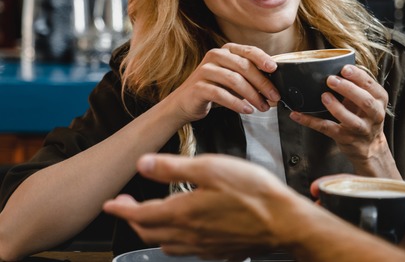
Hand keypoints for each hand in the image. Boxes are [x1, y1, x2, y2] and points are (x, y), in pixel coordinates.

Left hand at [103, 153, 311, 259]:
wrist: (284, 223)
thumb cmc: (254, 193)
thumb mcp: (212, 168)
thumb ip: (174, 167)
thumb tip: (143, 163)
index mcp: (182, 212)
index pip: (139, 214)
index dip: (121, 208)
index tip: (110, 204)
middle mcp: (188, 235)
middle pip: (149, 232)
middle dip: (133, 219)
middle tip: (127, 206)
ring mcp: (204, 247)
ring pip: (167, 244)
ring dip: (153, 231)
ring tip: (153, 218)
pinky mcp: (219, 252)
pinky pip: (188, 250)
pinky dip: (176, 240)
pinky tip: (186, 231)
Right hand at [164, 43, 279, 123]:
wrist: (185, 103)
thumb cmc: (214, 89)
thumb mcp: (234, 79)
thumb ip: (251, 77)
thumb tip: (275, 86)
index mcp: (226, 50)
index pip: (248, 51)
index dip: (263, 58)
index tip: (274, 69)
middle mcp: (215, 56)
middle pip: (244, 66)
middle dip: (262, 83)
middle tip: (274, 96)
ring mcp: (205, 70)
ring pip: (234, 80)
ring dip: (252, 95)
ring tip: (262, 107)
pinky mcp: (198, 87)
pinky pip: (221, 94)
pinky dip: (237, 103)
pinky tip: (247, 110)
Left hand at [290, 65, 396, 176]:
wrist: (370, 146)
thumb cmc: (365, 116)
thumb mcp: (367, 99)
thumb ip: (356, 85)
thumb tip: (333, 65)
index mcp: (379, 100)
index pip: (371, 86)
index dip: (359, 76)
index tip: (345, 68)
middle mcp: (374, 115)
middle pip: (365, 101)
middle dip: (348, 89)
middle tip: (331, 79)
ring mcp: (361, 129)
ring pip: (351, 120)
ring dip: (336, 107)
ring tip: (324, 96)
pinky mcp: (346, 139)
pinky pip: (327, 129)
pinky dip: (310, 122)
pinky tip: (297, 115)